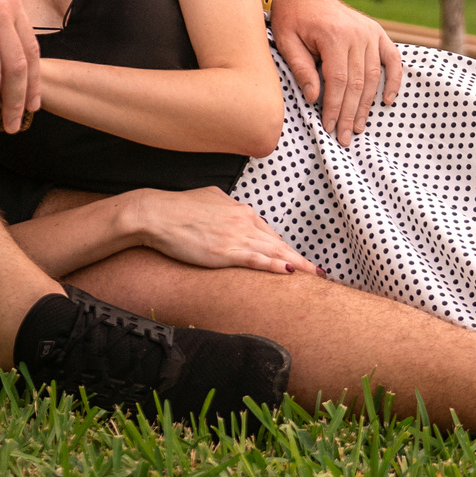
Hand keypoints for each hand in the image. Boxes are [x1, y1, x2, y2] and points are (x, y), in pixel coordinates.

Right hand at [120, 187, 316, 274]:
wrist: (157, 214)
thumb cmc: (177, 208)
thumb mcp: (209, 200)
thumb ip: (224, 207)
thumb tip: (228, 209)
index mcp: (240, 210)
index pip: (269, 233)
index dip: (284, 249)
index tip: (297, 260)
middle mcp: (244, 221)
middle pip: (278, 243)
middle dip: (300, 259)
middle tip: (319, 272)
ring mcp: (237, 236)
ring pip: (275, 252)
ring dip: (297, 265)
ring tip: (315, 276)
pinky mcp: (226, 251)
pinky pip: (258, 260)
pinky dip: (276, 266)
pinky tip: (291, 273)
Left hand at [268, 0, 400, 145]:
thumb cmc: (291, 18)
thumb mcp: (287, 42)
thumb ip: (301, 69)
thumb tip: (315, 98)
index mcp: (334, 35)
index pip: (338, 81)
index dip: (335, 107)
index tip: (330, 127)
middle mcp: (357, 33)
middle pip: (358, 83)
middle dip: (351, 113)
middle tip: (345, 137)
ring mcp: (369, 32)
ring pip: (374, 76)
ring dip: (367, 104)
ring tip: (359, 126)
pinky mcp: (376, 32)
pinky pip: (392, 58)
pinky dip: (393, 80)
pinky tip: (387, 100)